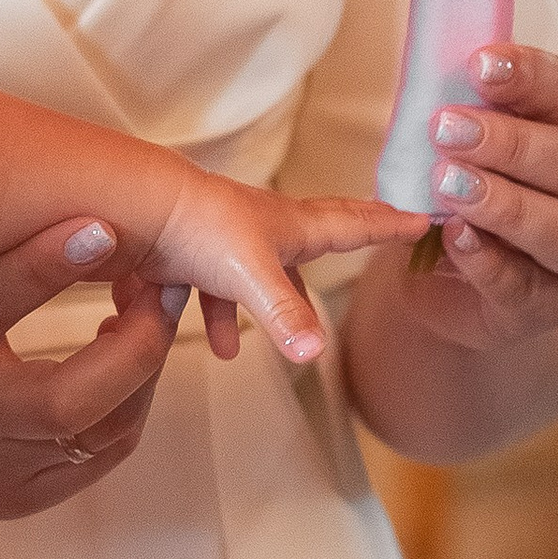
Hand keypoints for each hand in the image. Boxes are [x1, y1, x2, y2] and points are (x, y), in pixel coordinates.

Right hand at [0, 216, 180, 526]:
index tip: (105, 223)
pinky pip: (98, 456)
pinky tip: (124, 363)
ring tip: (148, 315)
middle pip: (75, 394)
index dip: (51, 262)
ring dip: (143, 371)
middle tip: (160, 283)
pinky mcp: (19, 498)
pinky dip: (125, 407)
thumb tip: (27, 164)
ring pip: (105, 431)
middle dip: (142, 338)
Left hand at [140, 181, 428, 363]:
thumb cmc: (197, 227)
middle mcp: (263, 226)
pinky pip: (206, 288)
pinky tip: (204, 345)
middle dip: (354, 230)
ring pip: (257, 272)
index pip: (352, 224)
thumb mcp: (252, 275)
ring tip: (237, 347)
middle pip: (320, 229)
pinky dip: (206, 316)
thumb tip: (314, 351)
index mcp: (290, 226)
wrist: (134, 207)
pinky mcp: (190, 251)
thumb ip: (284, 314)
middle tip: (385, 223)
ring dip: (256, 308)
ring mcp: (227, 236)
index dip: (388, 225)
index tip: (424, 218)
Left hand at [402, 42, 557, 347]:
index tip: (480, 63)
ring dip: (505, 203)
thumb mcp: (483, 133)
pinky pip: (524, 286)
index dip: (533, 77)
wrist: (475, 276)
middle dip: (512, 143)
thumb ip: (472, 101)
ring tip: (447, 183)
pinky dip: (487, 261)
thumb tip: (434, 62)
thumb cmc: (484, 177)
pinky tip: (453, 236)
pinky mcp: (548, 304)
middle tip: (446, 127)